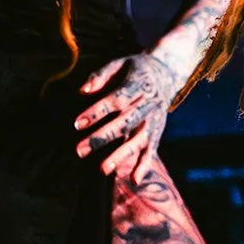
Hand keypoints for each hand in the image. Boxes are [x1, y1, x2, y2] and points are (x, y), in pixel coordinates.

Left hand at [74, 51, 176, 181]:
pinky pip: (152, 150)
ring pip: (139, 140)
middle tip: (79, 150)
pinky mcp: (158, 131)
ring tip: (103, 169)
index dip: (97, 111)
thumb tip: (82, 91)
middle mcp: (149, 103)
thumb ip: (101, 75)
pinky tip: (133, 180)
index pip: (117, 99)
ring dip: (121, 155)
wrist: (167, 72)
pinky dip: (144, 165)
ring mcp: (155, 119)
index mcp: (139, 83)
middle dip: (102, 137)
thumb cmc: (135, 69)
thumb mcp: (120, 62)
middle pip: (125, 122)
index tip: (77, 123)